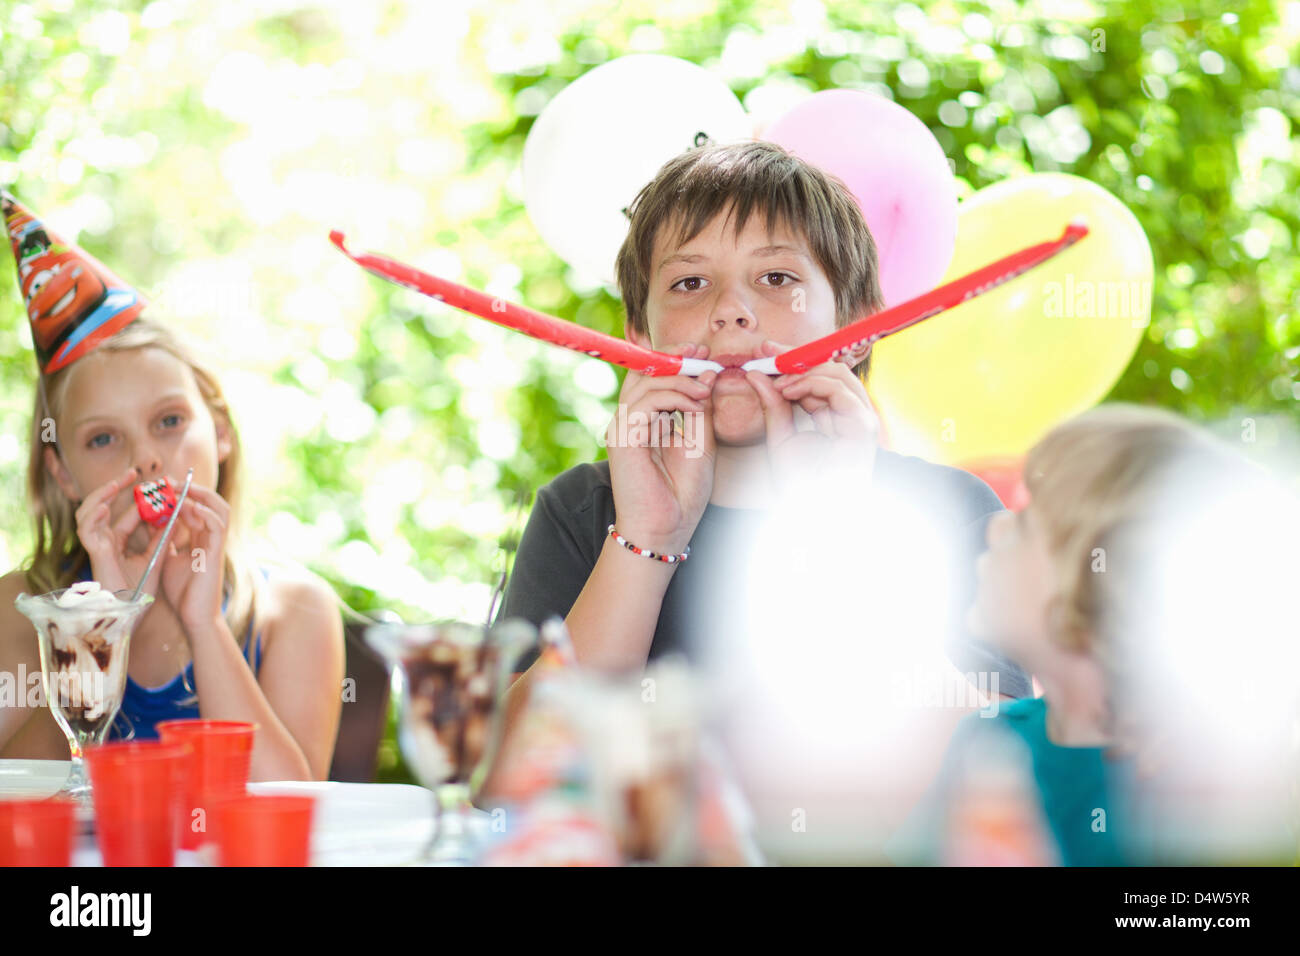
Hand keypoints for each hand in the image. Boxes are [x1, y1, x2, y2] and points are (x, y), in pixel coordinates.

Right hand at [75, 466, 167, 595]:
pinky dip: (94, 516)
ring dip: (101, 495)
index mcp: (116, 542)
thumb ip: (161, 538)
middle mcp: (103, 541)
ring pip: (87, 513)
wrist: (131, 614)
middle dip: (114, 487)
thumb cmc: (140, 591)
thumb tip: (174, 515)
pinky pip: (87, 531)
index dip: (138, 497)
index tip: (156, 483)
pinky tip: (106, 506)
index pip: (124, 513)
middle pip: (101, 506)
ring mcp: (96, 547)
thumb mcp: (155, 558)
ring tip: (117, 482)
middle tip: (132, 472)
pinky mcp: (94, 555)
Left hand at [158, 483, 229, 633]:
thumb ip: (163, 540)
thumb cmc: (182, 592)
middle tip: (170, 481)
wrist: (194, 616)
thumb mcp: (166, 558)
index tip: (162, 486)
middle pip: (212, 503)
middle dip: (192, 489)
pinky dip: (204, 512)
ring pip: (220, 509)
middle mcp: (211, 538)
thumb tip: (150, 522)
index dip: (182, 495)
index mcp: (201, 538)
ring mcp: (216, 544)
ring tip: (181, 488)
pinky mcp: (217, 552)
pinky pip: (217, 525)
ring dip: (201, 496)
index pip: (197, 508)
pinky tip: (188, 507)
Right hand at [605, 343, 716, 554]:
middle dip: (673, 358)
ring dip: (679, 379)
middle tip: (703, 354)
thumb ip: (700, 408)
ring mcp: (622, 429)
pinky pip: (645, 403)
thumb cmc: (682, 493)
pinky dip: (672, 397)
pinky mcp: (622, 439)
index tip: (702, 352)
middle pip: (642, 372)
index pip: (651, 377)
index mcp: (644, 421)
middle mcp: (629, 421)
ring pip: (645, 383)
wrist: (666, 530)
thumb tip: (708, 373)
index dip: (674, 359)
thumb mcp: (700, 442)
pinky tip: (694, 404)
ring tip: (705, 388)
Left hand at [744, 339, 879, 495]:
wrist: (814, 513)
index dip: (792, 359)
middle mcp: (852, 413)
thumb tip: (756, 373)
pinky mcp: (863, 426)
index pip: (818, 375)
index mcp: (835, 414)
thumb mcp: (779, 435)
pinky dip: (812, 384)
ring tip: (777, 379)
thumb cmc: (800, 483)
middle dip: (796, 356)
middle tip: (765, 353)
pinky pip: (839, 390)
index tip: (762, 350)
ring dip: (803, 370)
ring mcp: (861, 418)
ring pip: (837, 373)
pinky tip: (788, 391)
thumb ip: (772, 404)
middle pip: (830, 368)